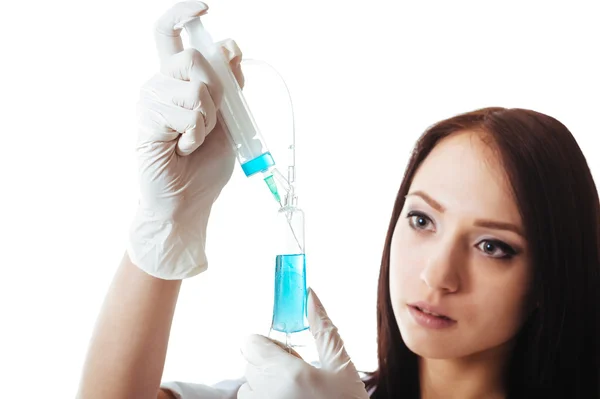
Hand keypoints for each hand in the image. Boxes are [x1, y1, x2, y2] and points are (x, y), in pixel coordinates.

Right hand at [128, 1, 244, 278]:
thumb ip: (229, 87)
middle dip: (216, 95)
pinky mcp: (147, 119)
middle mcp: (159, 85)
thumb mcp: (229, 121)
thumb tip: (232, 47)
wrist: (188, 203)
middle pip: (194, 59)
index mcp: (177, 82)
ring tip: (192, 142)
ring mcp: (150, 101)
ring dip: (208, 120)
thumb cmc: (204, 167)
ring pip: (196, 88)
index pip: (171, 36)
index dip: (184, 15)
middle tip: (208, 125)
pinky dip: (195, 134)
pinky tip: (181, 149)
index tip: (204, 8)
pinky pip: (186, 112)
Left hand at [239, 289, 369, 398]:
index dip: (269, 343)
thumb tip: (310, 295)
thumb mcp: (342, 367)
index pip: (250, 342)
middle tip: (299, 376)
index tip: (290, 353)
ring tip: (296, 394)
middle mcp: (265, 393)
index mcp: (285, 373)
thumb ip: (324, 329)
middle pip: (250, 361)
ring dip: (265, 384)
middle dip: (270, 363)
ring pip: (248, 385)